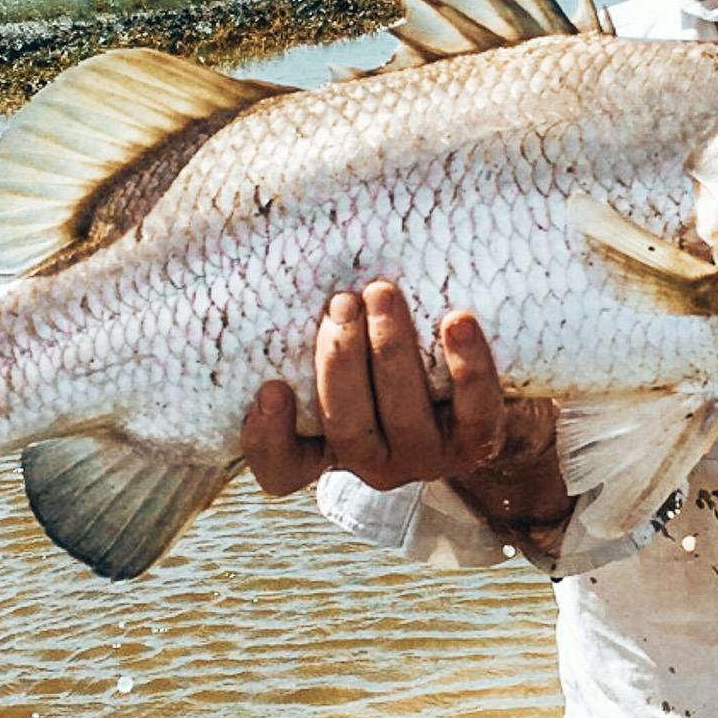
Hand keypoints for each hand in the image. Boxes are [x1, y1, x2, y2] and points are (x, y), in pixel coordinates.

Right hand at [240, 280, 504, 495]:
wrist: (472, 389)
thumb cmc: (384, 355)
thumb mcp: (342, 352)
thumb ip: (313, 328)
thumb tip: (241, 250)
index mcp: (325, 449)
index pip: (282, 466)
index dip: (268, 436)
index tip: (272, 388)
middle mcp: (373, 462)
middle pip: (346, 427)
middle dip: (342, 360)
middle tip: (342, 303)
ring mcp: (426, 457)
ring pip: (404, 416)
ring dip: (392, 350)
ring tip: (383, 294)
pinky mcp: (477, 443)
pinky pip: (475, 411)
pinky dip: (468, 366)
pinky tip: (458, 321)